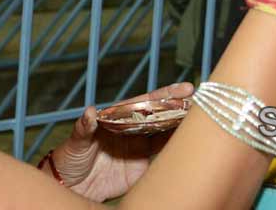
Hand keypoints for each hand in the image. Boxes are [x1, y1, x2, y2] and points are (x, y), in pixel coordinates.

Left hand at [50, 82, 194, 201]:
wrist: (72, 186)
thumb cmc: (69, 158)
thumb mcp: (76, 141)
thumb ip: (84, 127)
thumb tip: (90, 111)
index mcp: (119, 117)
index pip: (147, 102)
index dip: (166, 95)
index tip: (185, 88)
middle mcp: (133, 129)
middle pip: (162, 115)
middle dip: (182, 107)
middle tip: (204, 102)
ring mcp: (140, 147)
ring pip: (167, 133)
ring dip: (184, 125)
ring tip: (205, 119)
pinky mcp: (142, 166)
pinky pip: (164, 156)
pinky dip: (178, 148)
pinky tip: (193, 143)